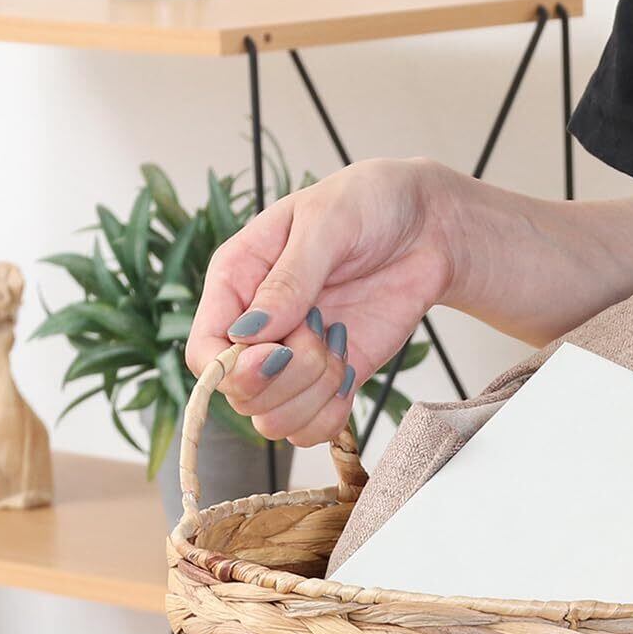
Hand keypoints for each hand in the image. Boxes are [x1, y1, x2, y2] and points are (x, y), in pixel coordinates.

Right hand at [186, 157, 458, 445]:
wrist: (428, 226)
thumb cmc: (370, 204)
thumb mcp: (326, 224)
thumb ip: (289, 279)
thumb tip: (250, 334)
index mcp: (237, 282)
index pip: (204, 352)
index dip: (234, 369)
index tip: (278, 352)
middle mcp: (258, 329)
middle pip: (240, 396)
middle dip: (287, 377)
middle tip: (323, 328)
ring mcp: (295, 359)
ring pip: (274, 421)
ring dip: (313, 395)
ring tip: (339, 343)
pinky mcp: (332, 379)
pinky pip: (313, 429)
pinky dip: (332, 415)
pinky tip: (350, 372)